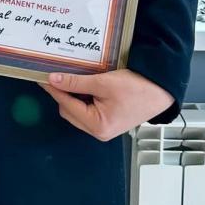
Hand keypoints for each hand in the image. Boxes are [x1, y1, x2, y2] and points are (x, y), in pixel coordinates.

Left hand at [40, 68, 173, 141]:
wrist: (161, 91)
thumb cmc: (137, 88)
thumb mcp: (103, 82)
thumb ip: (76, 82)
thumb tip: (53, 80)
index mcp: (97, 125)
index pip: (66, 105)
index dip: (54, 89)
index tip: (42, 77)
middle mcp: (98, 131)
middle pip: (68, 110)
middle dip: (63, 93)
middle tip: (58, 73)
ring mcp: (103, 127)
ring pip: (76, 110)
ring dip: (73, 94)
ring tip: (72, 77)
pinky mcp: (107, 120)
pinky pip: (86, 109)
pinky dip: (82, 97)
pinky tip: (84, 84)